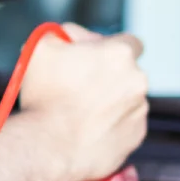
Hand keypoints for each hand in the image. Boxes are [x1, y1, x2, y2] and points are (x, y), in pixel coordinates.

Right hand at [16, 23, 148, 180]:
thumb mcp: (40, 48)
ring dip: (108, 101)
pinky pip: (125, 125)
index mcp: (119, 54)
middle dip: (106, 76)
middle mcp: (137, 81)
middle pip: (126, 72)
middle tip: (77, 85)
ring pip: (126, 99)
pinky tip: (86, 128)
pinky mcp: (135, 137)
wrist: (49, 147)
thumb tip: (69, 36)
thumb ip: (61, 33)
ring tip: (78, 112)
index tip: (93, 57)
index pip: (128, 41)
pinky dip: (110, 125)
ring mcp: (139, 111)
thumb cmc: (45, 98)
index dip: (109, 48)